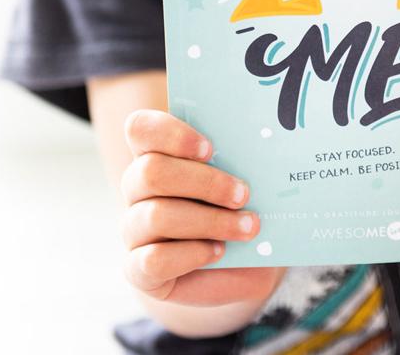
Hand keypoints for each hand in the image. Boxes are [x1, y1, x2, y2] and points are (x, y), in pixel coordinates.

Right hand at [120, 109, 283, 305]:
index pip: (140, 129)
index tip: (210, 149)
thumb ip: (243, 160)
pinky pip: (154, 260)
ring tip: (247, 227)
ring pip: (156, 215)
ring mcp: (133, 229)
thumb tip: (266, 147)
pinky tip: (219, 251)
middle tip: (243, 194)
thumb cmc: (239, 209)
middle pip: (151, 171)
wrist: (238, 264)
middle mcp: (137, 188)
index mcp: (157, 154)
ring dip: (210, 221)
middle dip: (205, 182)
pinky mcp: (138, 269)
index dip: (170, 134)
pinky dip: (193, 254)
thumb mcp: (245, 180)